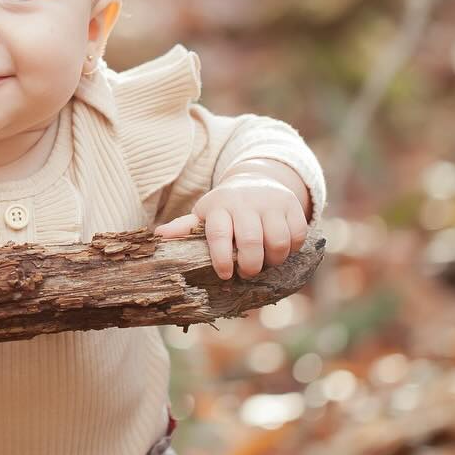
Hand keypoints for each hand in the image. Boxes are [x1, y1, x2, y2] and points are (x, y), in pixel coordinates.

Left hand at [153, 176, 307, 279]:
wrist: (257, 180)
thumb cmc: (226, 208)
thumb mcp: (205, 214)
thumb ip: (185, 227)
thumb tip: (158, 237)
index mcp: (219, 206)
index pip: (218, 234)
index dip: (221, 258)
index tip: (224, 274)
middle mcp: (245, 202)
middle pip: (251, 241)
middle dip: (250, 265)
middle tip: (247, 272)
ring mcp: (270, 202)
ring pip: (278, 240)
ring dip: (273, 260)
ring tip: (265, 263)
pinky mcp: (292, 205)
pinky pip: (297, 235)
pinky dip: (292, 249)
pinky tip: (281, 250)